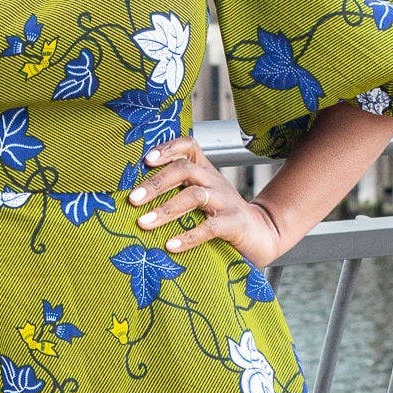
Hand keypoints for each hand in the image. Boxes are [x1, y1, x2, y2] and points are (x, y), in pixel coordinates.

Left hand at [129, 135, 284, 264]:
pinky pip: (209, 228)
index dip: (168, 148)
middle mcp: (214, 181)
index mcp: (205, 171)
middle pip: (185, 169)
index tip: (146, 159)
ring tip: (144, 223)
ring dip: (166, 209)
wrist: (260, 235)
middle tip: (133, 199)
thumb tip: (135, 200)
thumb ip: (177, 192)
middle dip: (156, 183)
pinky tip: (170, 246)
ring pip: (194, 196)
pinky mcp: (234, 224)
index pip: (188, 146)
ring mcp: (226, 201)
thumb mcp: (201, 198)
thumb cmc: (220, 217)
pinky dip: (188, 237)